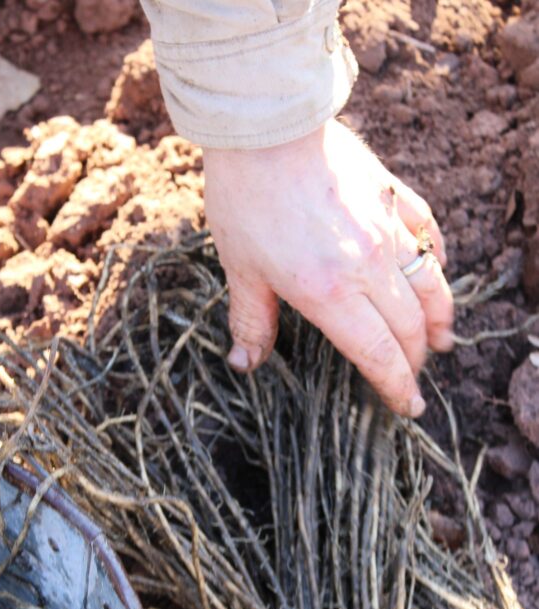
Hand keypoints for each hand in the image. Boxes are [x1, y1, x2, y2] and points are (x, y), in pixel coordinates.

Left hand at [202, 118, 453, 417]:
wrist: (267, 127)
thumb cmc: (247, 200)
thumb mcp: (241, 269)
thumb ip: (251, 320)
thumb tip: (244, 364)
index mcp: (329, 294)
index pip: (378, 354)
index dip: (396, 386)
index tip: (407, 406)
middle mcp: (368, 267)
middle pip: (409, 327)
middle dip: (415, 361)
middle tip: (415, 378)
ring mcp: (387, 229)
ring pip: (430, 286)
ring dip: (438, 319)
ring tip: (441, 341)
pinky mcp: (393, 195)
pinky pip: (428, 235)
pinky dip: (435, 262)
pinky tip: (434, 272)